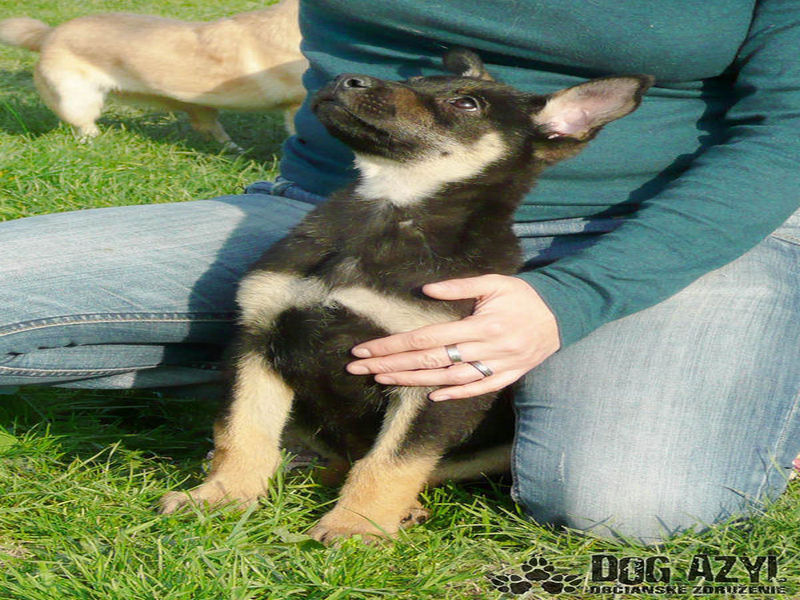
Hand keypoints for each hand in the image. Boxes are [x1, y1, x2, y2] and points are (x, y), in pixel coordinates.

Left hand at [346, 274, 560, 399]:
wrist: (562, 314)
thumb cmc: (523, 295)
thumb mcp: (494, 282)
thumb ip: (460, 287)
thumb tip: (426, 291)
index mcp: (479, 326)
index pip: (426, 338)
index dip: (393, 345)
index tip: (366, 349)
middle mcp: (485, 350)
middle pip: (429, 361)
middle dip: (391, 365)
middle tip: (359, 368)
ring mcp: (496, 367)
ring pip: (448, 379)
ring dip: (412, 381)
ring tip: (382, 380)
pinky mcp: (507, 376)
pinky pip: (477, 389)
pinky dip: (455, 394)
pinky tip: (431, 397)